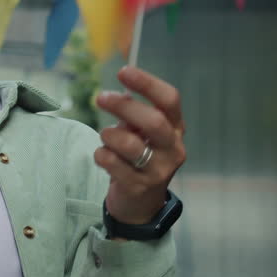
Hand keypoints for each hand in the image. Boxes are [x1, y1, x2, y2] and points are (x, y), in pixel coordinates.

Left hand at [93, 66, 186, 225]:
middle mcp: (173, 149)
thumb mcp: (142, 134)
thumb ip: (134, 116)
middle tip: (101, 97)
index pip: (170, 100)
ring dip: (110, 135)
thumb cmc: (139, 159)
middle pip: (153, 121)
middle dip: (124, 106)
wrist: (140, 204)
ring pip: (132, 145)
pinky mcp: (139, 187)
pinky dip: (101, 154)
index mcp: (175, 129)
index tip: (124, 72)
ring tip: (105, 136)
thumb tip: (118, 96)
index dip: (147, 83)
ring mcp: (158, 170)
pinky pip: (113, 163)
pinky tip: (103, 156)